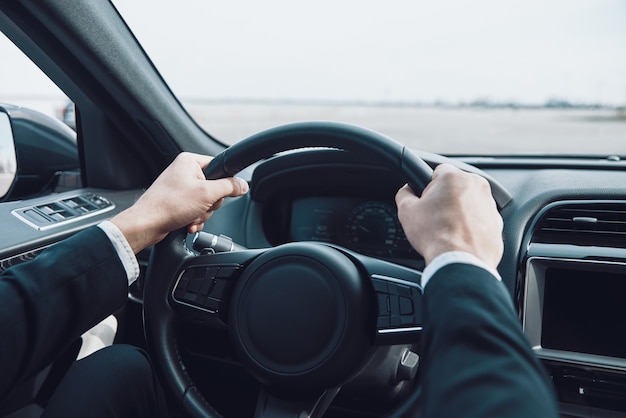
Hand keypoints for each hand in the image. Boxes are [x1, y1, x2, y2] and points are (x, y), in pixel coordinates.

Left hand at [111, 152, 248, 252]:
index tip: (222, 193)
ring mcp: (180, 188)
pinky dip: (195, 219)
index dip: (224, 183)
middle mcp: (184, 172)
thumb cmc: (168, 205)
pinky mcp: (177, 202)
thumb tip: (243, 185)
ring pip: (206, 202)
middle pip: (214, 188)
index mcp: (190, 161)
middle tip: (200, 206)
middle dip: (210, 204)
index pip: (219, 167)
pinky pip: (196, 210)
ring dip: (202, 214)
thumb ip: (230, 187)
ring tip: (191, 216)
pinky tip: (188, 223)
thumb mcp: (207, 193)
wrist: (147, 224)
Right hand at [395, 164, 502, 268]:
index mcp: (454, 177)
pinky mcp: (497, 222)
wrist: (460, 262)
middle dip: (445, 199)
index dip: (427, 187)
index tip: (425, 201)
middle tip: (434, 217)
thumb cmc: (435, 236)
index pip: (438, 171)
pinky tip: (459, 237)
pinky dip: (471, 226)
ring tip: (447, 230)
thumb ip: (404, 193)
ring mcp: (490, 204)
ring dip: (459, 212)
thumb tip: (407, 191)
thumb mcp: (407, 211)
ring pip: (469, 202)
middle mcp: (476, 185)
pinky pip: (480, 219)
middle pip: (455, 186)